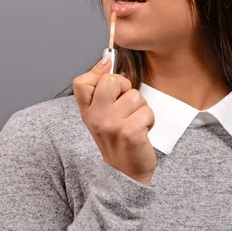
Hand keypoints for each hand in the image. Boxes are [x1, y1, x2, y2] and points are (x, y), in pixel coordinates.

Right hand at [72, 58, 155, 185]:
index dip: (99, 75)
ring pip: (135, 96)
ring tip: (135, 122)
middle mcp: (95, 117)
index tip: (111, 86)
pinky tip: (141, 132)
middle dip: (126, 89)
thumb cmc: (116, 138)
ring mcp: (111, 125)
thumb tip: (106, 59)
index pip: (82, 81)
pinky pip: (147, 111)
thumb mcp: (101, 113)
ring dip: (141, 108)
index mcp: (86, 110)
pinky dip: (149, 121)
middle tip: (125, 107)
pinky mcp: (130, 132)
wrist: (125, 172)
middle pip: (112, 80)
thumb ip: (101, 88)